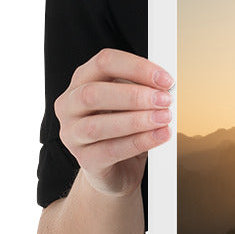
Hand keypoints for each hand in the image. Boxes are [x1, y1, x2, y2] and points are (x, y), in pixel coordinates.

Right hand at [54, 48, 174, 197]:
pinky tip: (159, 136)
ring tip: (164, 118)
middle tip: (164, 100)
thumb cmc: (123, 130)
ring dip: (136, 120)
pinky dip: (139, 142)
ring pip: (98, 125)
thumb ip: (142, 90)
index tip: (165, 79)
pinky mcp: (85, 160)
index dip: (137, 67)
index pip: (104, 63)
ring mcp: (72, 135)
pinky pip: (110, 151)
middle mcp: (69, 106)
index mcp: (81, 82)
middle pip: (93, 93)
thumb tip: (165, 86)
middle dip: (134, 95)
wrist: (116, 170)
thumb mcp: (131, 104)